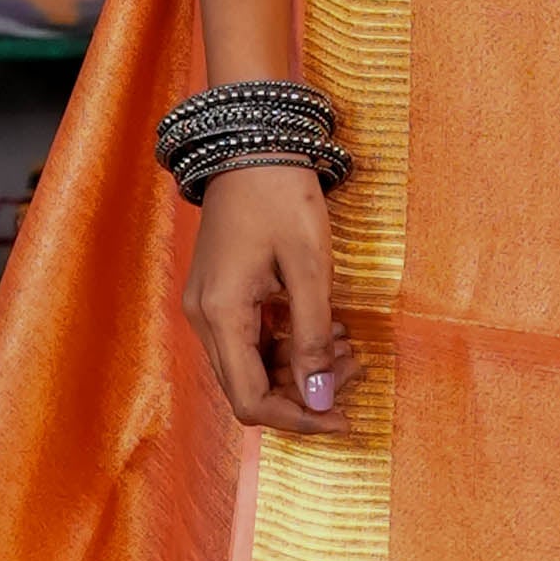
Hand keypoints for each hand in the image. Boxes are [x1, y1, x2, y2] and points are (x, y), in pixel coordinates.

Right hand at [184, 159, 361, 433]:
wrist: (253, 141)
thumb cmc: (282, 195)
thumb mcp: (310, 266)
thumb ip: (314, 336)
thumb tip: (321, 396)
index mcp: (220, 314)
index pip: (251, 400)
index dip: (299, 418)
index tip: (344, 417)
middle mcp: (204, 318)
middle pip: (250, 388)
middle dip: (305, 390)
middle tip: (355, 367)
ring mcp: (209, 306)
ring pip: (254, 365)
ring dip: (301, 365)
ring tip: (348, 343)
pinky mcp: (221, 293)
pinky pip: (253, 338)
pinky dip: (290, 342)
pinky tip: (327, 325)